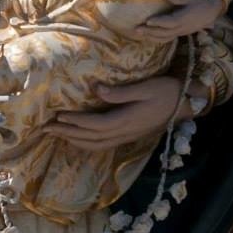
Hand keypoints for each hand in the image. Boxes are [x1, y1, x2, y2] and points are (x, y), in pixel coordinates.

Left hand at [54, 74, 181, 148]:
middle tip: (46, 129)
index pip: (95, 125)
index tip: (58, 117)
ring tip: (57, 133)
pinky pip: (103, 145)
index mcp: (127, 120)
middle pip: (91, 138)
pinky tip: (78, 139)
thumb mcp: (145, 87)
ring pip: (96, 145)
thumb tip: (96, 89)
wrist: (185, 105)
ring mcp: (127, 136)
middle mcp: (124, 132)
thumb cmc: (166, 91)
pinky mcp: (129, 136)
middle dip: (68, 133)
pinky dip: (87, 144)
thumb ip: (121, 92)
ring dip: (75, 140)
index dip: (76, 122)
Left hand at [135, 0, 221, 38]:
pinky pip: (167, 38)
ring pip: (165, 38)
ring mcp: (180, 32)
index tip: (147, 21)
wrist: (210, 11)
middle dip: (150, 32)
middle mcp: (182, 28)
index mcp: (184, 18)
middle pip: (164, 33)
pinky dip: (156, 39)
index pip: (170, 22)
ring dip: (151, 37)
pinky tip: (146, 36)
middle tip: (136, 29)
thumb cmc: (198, 0)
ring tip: (138, 34)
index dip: (158, 23)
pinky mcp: (179, 33)